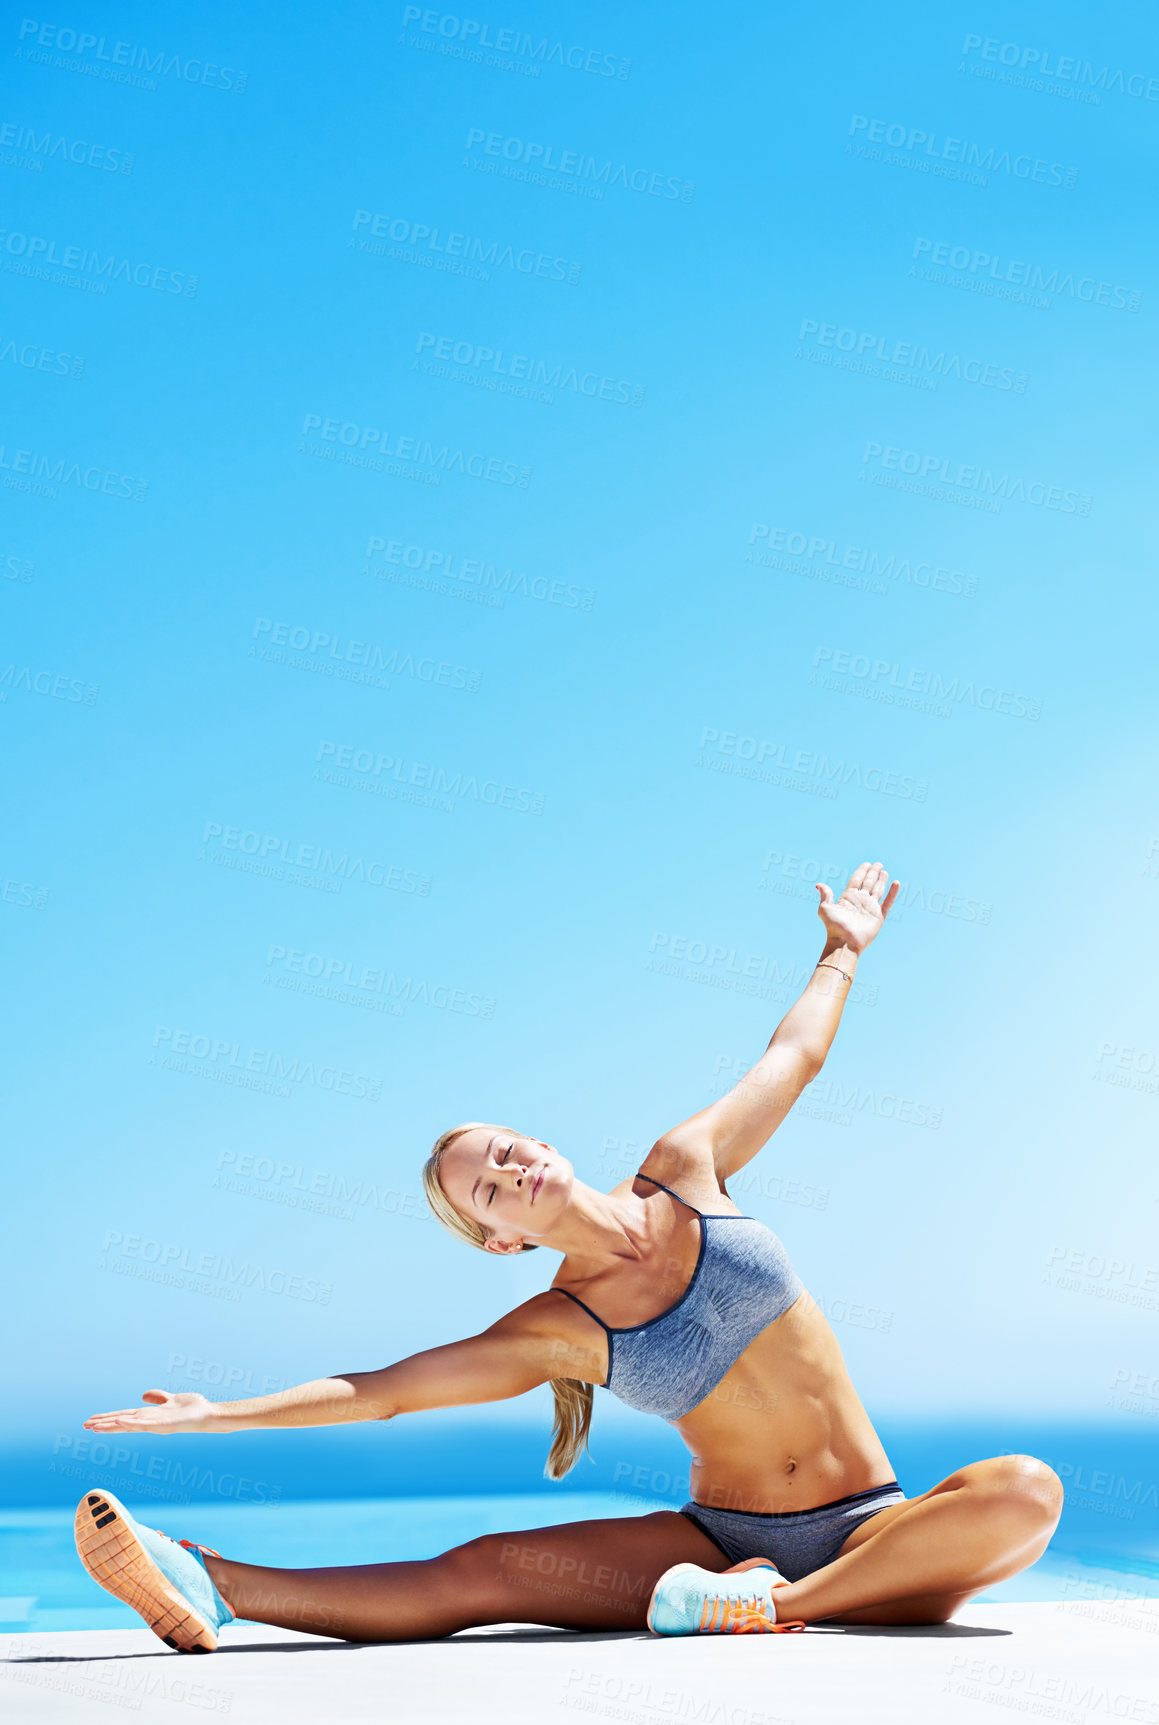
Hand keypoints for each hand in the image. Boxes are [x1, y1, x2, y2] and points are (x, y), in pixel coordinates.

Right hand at [83, 1390, 218, 1436]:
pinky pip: (144, 1425)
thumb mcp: (171, 1398)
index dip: (107, 1418)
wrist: (208, 1414)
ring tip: (94, 1426)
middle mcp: (149, 1421)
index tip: (91, 1421)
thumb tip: (143, 1395)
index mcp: (149, 1415)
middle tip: (84, 1426)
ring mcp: (155, 1425)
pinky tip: (119, 1422)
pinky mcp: (163, 1425)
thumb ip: (158, 1397)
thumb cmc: (192, 1408)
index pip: (123, 1416)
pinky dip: (130, 1423)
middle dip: (103, 1424)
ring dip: (111, 1426)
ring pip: (128, 1425)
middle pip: (121, 1422)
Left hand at [815, 862, 898, 953]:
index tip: (867, 864)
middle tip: (878, 864)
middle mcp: (860, 901)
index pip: (856, 881)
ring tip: (884, 871)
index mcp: (848, 898)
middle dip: (873, 873)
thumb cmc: (833, 927)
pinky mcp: (878, 917)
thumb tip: (818, 884)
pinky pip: (888, 902)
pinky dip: (892, 893)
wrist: (844, 942)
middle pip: (868, 883)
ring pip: (877, 890)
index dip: (861, 872)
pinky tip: (896, 883)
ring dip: (881, 880)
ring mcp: (870, 908)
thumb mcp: (825, 908)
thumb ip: (825, 895)